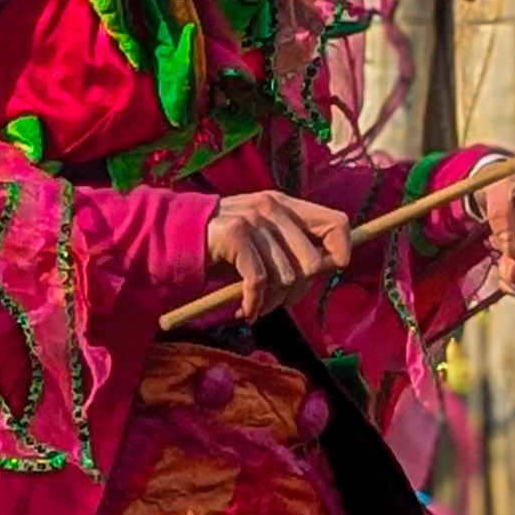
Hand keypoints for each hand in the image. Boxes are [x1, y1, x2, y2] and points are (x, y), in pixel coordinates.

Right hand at [202, 190, 352, 321]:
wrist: (173, 238)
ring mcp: (254, 220)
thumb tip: (333, 265)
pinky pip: (259, 282)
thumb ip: (294, 247)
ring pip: (286, 277)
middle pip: (313, 263)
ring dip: (271, 303)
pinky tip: (244, 310)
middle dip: (296, 293)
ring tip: (255, 306)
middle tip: (275, 302)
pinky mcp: (235, 236)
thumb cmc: (223, 248)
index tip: (326, 273)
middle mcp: (273, 207)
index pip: (338, 223)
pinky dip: (254, 304)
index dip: (340, 252)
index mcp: (286, 205)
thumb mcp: (263, 240)